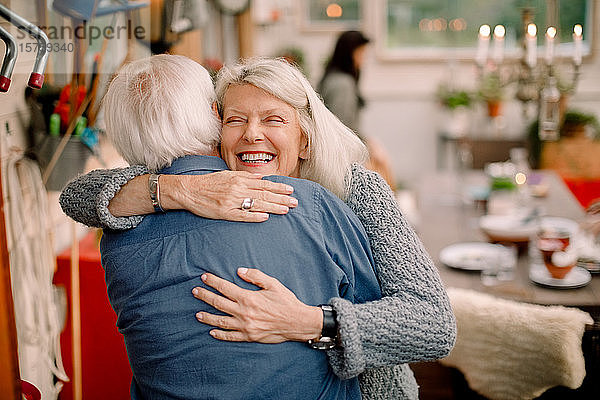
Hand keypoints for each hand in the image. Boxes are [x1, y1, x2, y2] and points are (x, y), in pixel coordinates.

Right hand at [162, 171, 297, 221]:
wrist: (190, 190)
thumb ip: (246, 177)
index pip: (264, 184)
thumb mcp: (228, 174)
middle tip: (295, 202)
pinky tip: (265, 217)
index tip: (291, 190)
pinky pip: (242, 215)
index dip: (279, 187)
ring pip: (256, 204)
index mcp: (240, 180)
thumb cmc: (210, 183)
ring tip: (285, 210)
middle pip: (264, 194)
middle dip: (281, 198)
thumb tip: (262, 178)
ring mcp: (231, 201)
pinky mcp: (224, 213)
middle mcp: (238, 189)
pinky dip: (254, 216)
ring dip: (273, 207)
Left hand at [192, 268, 321, 342]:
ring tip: (197, 314)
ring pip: (221, 321)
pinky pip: (231, 336)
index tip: (204, 277)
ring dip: (208, 317)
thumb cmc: (286, 301)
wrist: (297, 322)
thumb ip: (255, 276)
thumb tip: (239, 271)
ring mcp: (245, 326)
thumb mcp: (273, 284)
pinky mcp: (249, 336)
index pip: (225, 288)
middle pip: (218, 303)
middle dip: (205, 296)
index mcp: (248, 298)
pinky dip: (220, 334)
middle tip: (195, 291)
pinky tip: (212, 331)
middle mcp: (244, 313)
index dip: (213, 282)